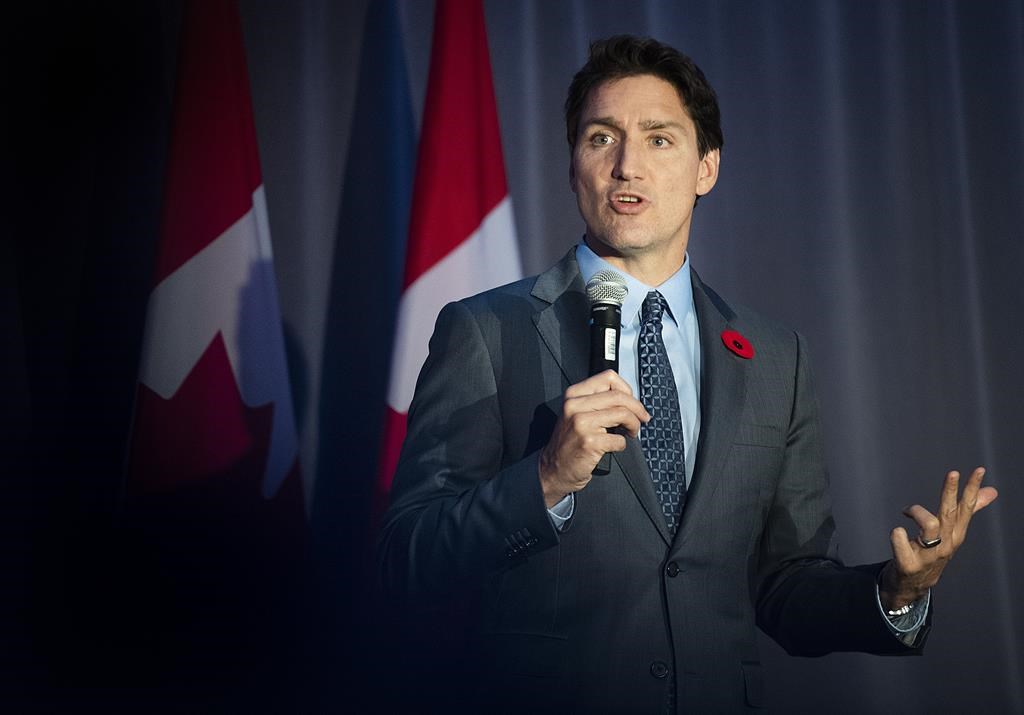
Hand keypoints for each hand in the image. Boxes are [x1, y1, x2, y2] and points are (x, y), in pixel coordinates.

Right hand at [538, 370, 649, 506]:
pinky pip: (619, 439)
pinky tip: (614, 447)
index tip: (632, 401)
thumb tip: (629, 398)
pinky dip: (622, 444)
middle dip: (637, 408)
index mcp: (574, 394)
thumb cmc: (569, 441)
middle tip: (642, 418)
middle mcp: (575, 406)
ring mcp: (581, 424)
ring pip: (623, 414)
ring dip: (634, 425)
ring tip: (632, 432)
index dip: (626, 389)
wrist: (553, 468)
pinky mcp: (590, 442)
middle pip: (619, 396)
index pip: (608, 378)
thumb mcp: (576, 413)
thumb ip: (597, 401)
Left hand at [879, 467, 997, 609]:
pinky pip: (901, 541)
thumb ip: (970, 510)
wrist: (915, 584)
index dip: (972, 488)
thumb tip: (992, 491)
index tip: (978, 470)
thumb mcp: (952, 532)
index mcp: (956, 533)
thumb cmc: (933, 551)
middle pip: (950, 513)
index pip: (967, 507)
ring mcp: (928, 555)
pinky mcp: (909, 564)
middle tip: (953, 472)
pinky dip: (898, 534)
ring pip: (930, 525)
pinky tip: (898, 532)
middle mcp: (946, 543)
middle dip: (951, 492)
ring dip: (916, 511)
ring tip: (906, 511)